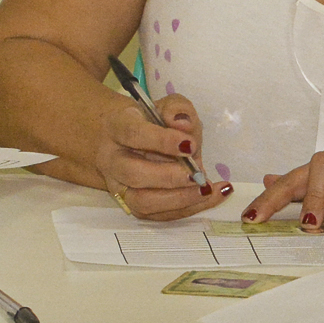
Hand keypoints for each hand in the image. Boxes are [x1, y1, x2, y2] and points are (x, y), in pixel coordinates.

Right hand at [86, 90, 225, 220]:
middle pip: (133, 174)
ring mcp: (120, 186)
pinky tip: (211, 196)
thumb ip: (178, 109)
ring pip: (142, 201)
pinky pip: (157, 215)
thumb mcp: (167, 107)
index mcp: (117, 127)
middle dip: (168, 177)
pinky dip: (187, 208)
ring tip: (206, 189)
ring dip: (178, 199)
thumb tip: (183, 124)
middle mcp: (112, 159)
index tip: (189, 144)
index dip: (161, 140)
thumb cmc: (152, 123)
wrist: (130, 141)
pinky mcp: (133, 204)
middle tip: (197, 174)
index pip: (133, 133)